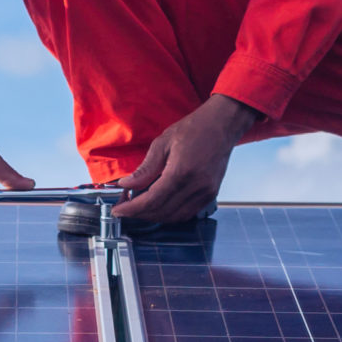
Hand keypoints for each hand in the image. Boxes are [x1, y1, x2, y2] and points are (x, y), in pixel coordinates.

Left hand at [113, 94, 257, 223]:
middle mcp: (196, 187)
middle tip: (125, 207)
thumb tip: (126, 185)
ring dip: (154, 216)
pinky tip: (158, 206)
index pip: (152, 200)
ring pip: (175, 217)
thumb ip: (144, 169)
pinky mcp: (211, 194)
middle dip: (140, 214)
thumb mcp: (162, 144)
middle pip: (162, 212)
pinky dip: (170, 214)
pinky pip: (187, 213)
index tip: (118, 210)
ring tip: (139, 207)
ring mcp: (206, 193)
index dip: (132, 209)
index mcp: (182, 172)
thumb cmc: (193, 129)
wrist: (222, 125)